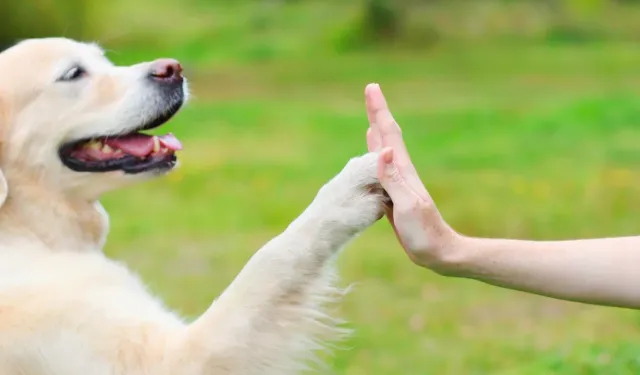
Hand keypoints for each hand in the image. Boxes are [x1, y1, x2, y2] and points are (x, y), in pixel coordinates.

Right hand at [364, 83, 460, 272]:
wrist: (439, 253)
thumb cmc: (424, 233)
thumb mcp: (407, 206)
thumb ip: (394, 179)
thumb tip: (384, 149)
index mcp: (403, 171)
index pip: (389, 135)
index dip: (379, 111)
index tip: (372, 88)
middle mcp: (401, 173)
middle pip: (387, 136)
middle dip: (378, 113)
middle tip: (371, 91)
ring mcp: (399, 184)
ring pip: (384, 151)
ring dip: (377, 132)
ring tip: (372, 118)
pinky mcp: (394, 196)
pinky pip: (381, 170)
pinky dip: (375, 157)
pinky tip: (374, 155)